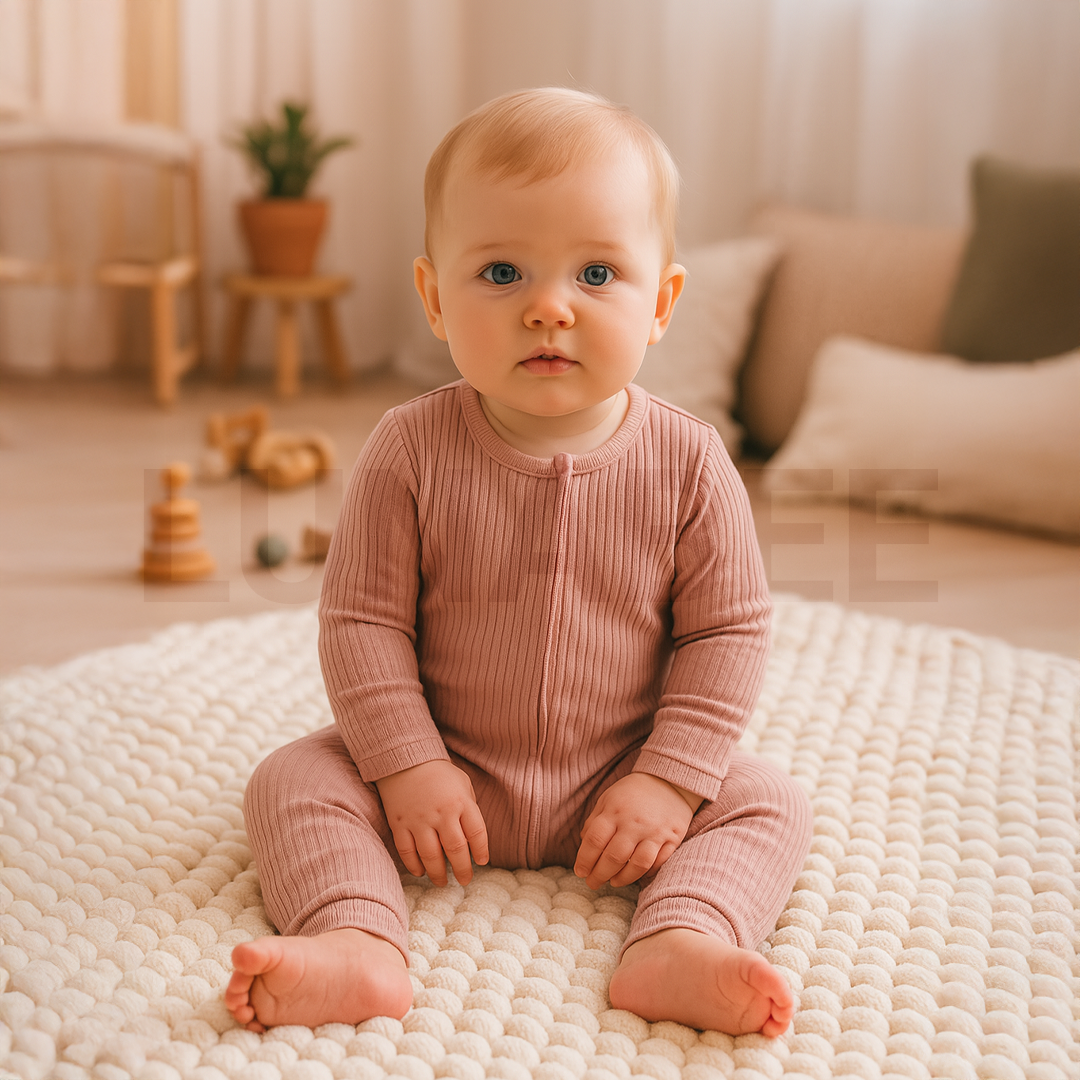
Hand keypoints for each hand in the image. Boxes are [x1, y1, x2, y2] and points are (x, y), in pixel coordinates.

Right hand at [376, 759, 488, 885]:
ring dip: (438, 874)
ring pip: (431, 856)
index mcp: (461, 802)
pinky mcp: (399, 824)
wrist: (405, 760)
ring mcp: (419, 820)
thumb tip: (472, 837)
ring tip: (443, 882)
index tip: (481, 862)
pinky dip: (414, 865)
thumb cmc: (439, 773)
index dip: (481, 851)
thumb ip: (469, 808)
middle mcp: (441, 813)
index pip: (477, 833)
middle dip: (462, 870)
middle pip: (455, 850)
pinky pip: (407, 851)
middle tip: (465, 880)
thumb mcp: (462, 784)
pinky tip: (420, 872)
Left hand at [574, 772, 699, 889]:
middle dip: (600, 875)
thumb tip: (584, 846)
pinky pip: (659, 863)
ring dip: (623, 879)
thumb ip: (594, 822)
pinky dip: (647, 873)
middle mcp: (634, 822)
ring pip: (637, 865)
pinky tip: (636, 874)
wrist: (669, 781)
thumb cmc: (632, 793)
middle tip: (593, 884)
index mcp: (614, 810)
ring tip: (613, 882)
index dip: (585, 860)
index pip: (595, 840)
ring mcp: (655, 831)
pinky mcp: (673, 838)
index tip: (580, 872)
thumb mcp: (608, 799)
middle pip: (614, 857)